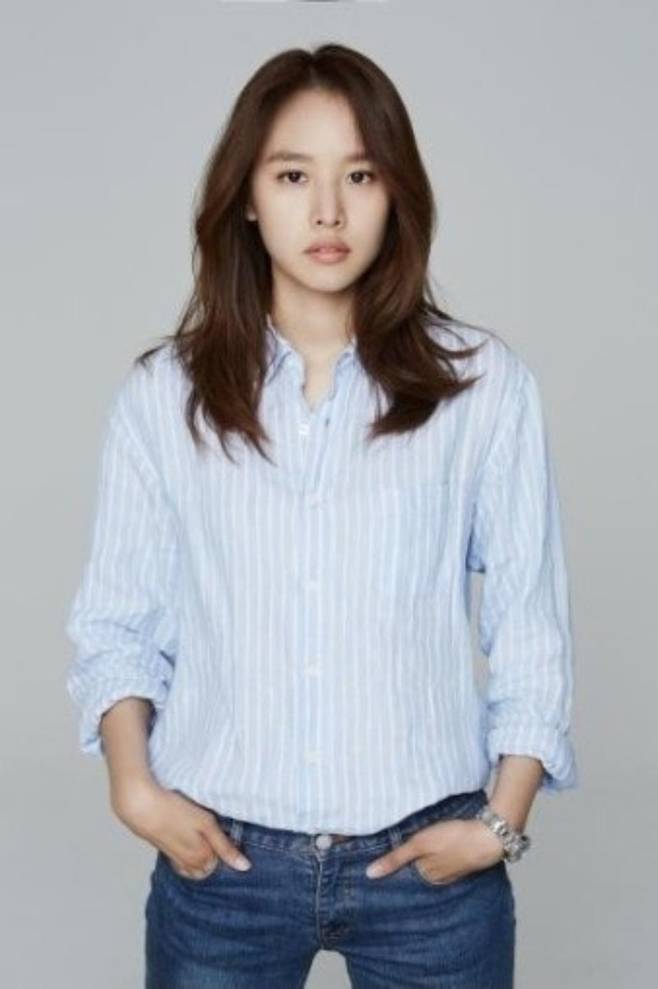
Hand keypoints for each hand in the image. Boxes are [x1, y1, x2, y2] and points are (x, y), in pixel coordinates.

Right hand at [110, 776, 251, 878]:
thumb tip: (245, 867)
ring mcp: (176, 859)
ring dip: (201, 856)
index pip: (222, 863)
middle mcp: (189, 864)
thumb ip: (225, 846)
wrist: (141, 806)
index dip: (227, 848)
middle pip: (209, 867)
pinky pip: (182, 863)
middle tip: (212, 832)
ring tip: (200, 835)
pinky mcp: (165, 851)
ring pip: (195, 867)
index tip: (226, 832)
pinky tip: (186, 838)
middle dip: (214, 855)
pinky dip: (188, 856)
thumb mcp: (206, 824)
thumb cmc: (175, 811)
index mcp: (202, 858)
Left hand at [365, 818, 504, 882]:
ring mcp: (452, 870)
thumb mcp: (420, 845)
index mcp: (426, 876)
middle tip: (405, 838)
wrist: (489, 836)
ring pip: (431, 861)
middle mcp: (438, 878)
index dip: (396, 858)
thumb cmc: (453, 839)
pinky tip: (440, 840)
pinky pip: (445, 857)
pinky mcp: (463, 861)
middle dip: (411, 856)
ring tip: (422, 838)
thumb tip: (369, 875)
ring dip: (426, 852)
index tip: (386, 846)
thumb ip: (395, 859)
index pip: (404, 869)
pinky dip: (440, 851)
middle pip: (418, 866)